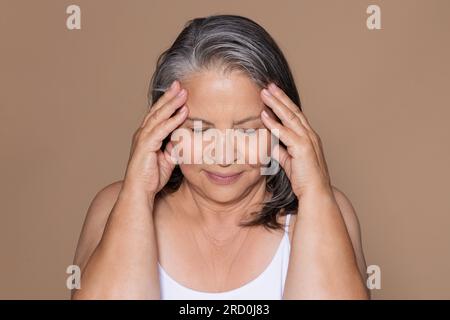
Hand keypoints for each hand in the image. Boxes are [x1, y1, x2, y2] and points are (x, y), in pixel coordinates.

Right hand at [122, 80, 188, 197]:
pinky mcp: (146, 146)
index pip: (158, 115)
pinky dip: (173, 120)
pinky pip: (161, 130)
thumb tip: (183, 142)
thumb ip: (173, 148)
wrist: (140, 192)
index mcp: (147, 136)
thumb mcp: (167, 159)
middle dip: (169, 96)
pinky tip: (183, 112)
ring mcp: (143, 139)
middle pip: (157, 110)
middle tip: (179, 84)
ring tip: (183, 93)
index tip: (178, 91)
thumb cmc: (151, 178)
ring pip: (159, 116)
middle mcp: (143, 134)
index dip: (168, 102)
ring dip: (172, 104)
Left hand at [260, 83, 331, 198]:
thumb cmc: (304, 179)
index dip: (284, 103)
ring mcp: (308, 140)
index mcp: (308, 136)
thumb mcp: (289, 161)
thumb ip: (280, 151)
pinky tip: (264, 115)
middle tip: (268, 85)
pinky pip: (285, 133)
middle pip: (293, 111)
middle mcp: (310, 135)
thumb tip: (270, 145)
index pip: (295, 115)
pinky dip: (274, 123)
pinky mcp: (303, 148)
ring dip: (276, 104)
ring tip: (264, 93)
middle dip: (280, 97)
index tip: (273, 93)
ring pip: (290, 117)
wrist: (315, 193)